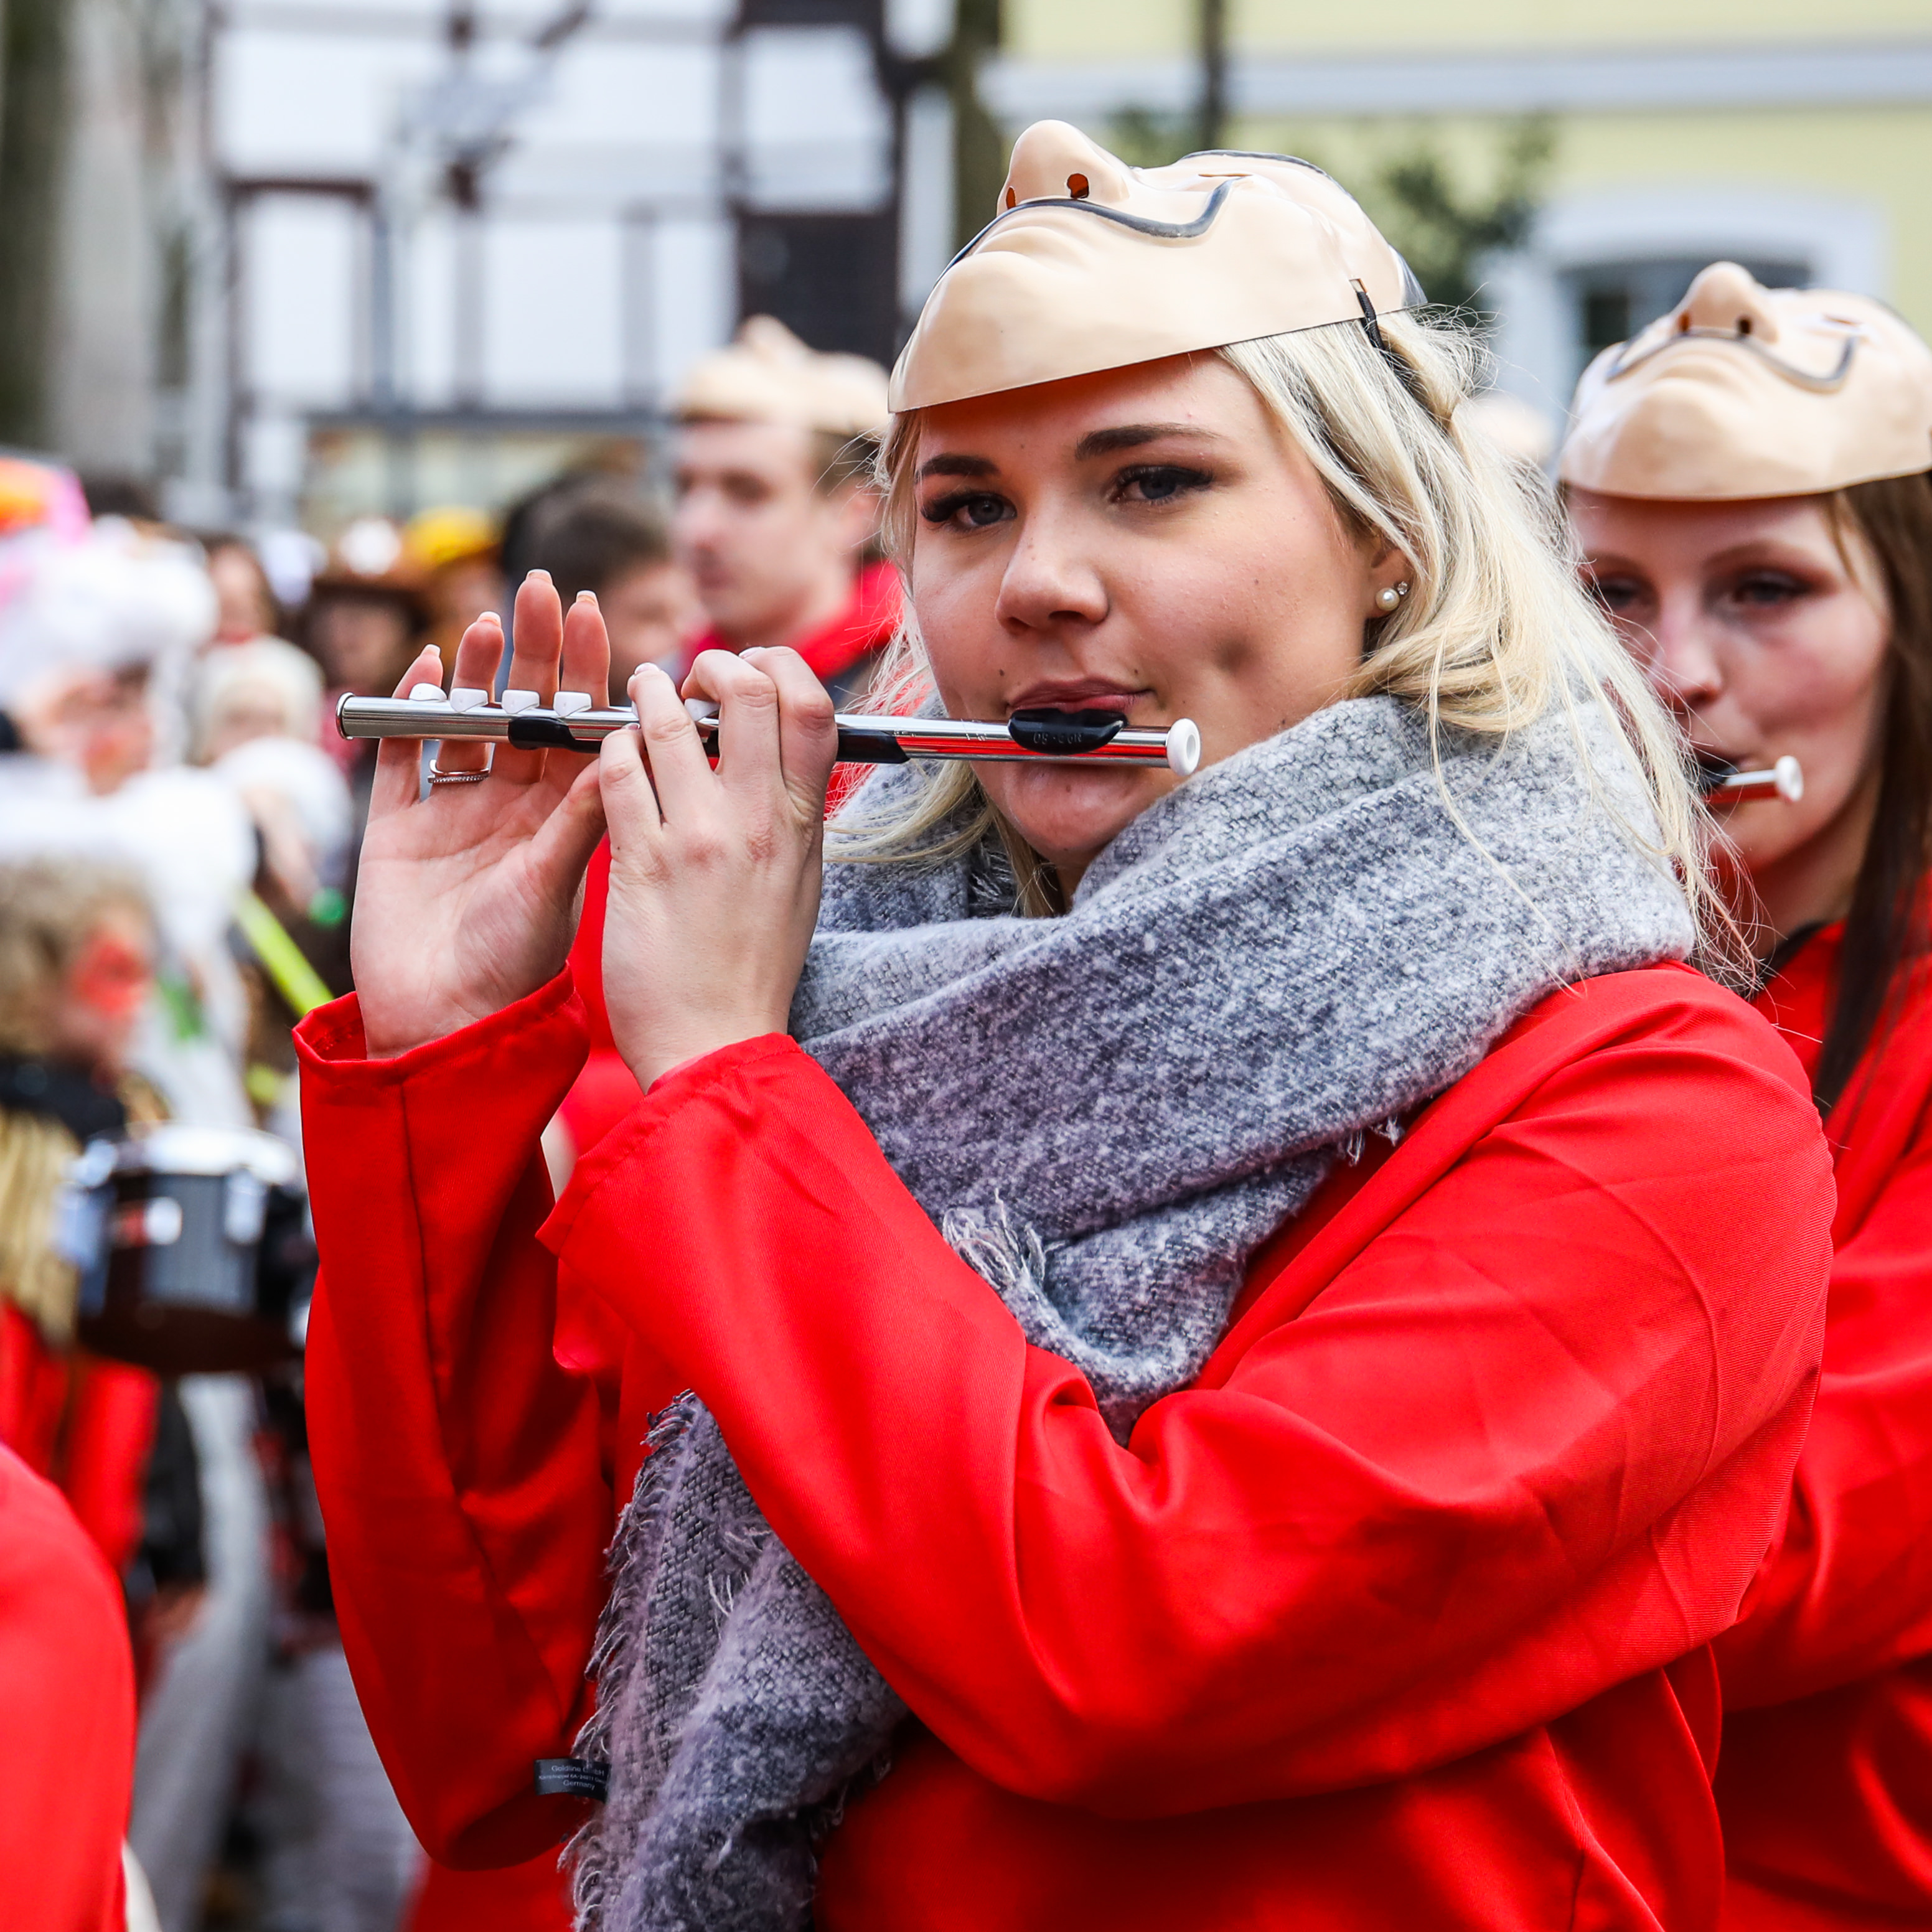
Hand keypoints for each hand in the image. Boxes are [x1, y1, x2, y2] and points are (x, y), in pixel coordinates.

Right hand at [350, 574, 609, 1057]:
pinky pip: (401, 756)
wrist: (442, 1023)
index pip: (578, 728)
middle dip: (533, 651)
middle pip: (523, 711)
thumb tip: (620, 750)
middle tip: (542, 588)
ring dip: (476, 672)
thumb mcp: (555, 883)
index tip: (598, 614)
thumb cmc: (513, 965)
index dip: (585, 672)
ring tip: (490, 621)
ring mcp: (451, 811)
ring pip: (464, 722)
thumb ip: (580, 819)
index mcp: (559, 818)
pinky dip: (407, 711)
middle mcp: (510, 806)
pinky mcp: (395, 826)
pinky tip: (422, 668)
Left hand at [599, 647, 836, 1087]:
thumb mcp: (797, 883)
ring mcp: (702, 841)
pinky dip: (610, 751)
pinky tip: (609, 759)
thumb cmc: (751, 969)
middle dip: (714, 664)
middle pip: (751, 691)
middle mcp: (761, 823)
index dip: (778, 668)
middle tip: (689, 677)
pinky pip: (620, 776)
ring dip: (647, 695)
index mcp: (804, 825)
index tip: (748, 672)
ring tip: (637, 695)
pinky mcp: (645, 866)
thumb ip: (791, 817)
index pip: (812, 708)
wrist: (718, 1044)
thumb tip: (780, 759)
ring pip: (670, 723)